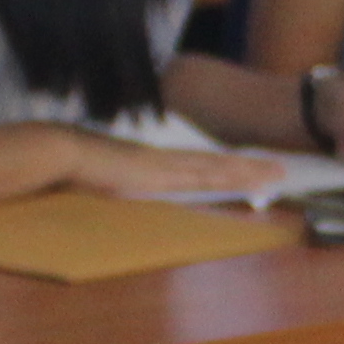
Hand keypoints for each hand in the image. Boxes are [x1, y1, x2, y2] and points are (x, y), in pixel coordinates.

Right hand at [62, 131, 289, 200]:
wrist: (60, 151)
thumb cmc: (74, 167)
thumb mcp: (104, 180)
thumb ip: (120, 184)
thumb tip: (123, 191)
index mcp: (154, 163)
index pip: (200, 166)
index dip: (228, 168)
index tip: (251, 169)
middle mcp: (166, 159)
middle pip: (217, 164)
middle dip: (250, 166)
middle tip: (282, 169)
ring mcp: (165, 163)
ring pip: (217, 167)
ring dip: (248, 170)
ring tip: (278, 172)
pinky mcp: (161, 171)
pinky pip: (203, 175)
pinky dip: (227, 176)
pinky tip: (246, 178)